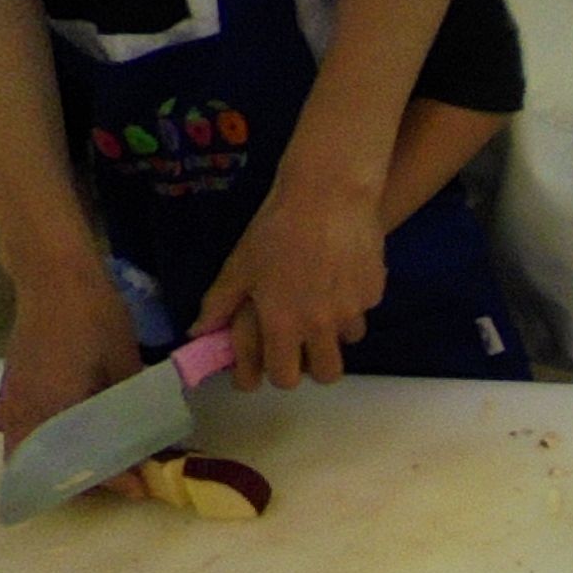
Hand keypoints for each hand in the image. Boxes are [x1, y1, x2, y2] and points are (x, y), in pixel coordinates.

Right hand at [0, 271, 149, 495]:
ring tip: (93, 462)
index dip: (113, 479)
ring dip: (53, 461)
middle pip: (40, 465)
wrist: (54, 276)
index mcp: (52, 409)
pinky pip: (17, 425)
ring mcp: (12, 397)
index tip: (140, 488)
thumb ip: (133, 404)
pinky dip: (36, 439)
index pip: (80, 462)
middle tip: (114, 477)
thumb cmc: (93, 316)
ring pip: (24, 447)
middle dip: (74, 478)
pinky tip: (62, 437)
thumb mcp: (125, 363)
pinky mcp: (12, 384)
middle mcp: (23, 411)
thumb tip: (152, 436)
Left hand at [196, 174, 381, 388]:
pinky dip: (352, 301)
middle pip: (328, 374)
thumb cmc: (276, 229)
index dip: (277, 375)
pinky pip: (362, 309)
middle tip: (304, 344)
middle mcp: (320, 325)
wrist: (329, 194)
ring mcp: (352, 310)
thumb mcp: (240, 264)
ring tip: (324, 302)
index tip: (274, 364)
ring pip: (347, 341)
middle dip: (314, 366)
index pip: (284, 377)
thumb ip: (219, 303)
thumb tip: (198, 332)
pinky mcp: (374, 291)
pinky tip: (341, 274)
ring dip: (335, 332)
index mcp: (282, 323)